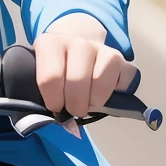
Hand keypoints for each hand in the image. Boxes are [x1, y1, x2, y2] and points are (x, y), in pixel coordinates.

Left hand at [33, 13, 134, 131]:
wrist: (74, 45)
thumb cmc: (56, 68)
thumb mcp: (41, 75)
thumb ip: (46, 95)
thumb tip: (64, 123)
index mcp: (50, 44)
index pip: (51, 79)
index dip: (54, 101)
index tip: (55, 107)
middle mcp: (78, 42)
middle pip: (77, 81)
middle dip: (75, 105)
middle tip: (73, 109)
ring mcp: (101, 48)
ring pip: (100, 81)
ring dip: (94, 101)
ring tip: (88, 103)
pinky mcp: (119, 57)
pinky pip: (124, 81)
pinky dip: (117, 93)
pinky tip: (105, 93)